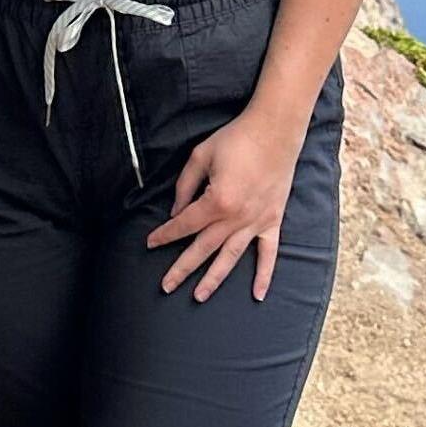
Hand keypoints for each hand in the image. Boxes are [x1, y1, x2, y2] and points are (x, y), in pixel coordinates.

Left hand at [148, 108, 301, 302]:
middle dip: (182, 268)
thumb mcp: (200, 156)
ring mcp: (256, 221)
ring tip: (198, 297)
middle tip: (165, 286)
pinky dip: (264, 275)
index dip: (165, 234)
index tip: (150, 242)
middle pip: (203, 248)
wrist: (275, 130)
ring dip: (214, 279)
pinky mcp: (273, 220)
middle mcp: (236, 217)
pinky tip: (257, 295)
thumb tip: (177, 212)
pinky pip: (268, 253)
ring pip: (231, 257)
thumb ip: (185, 186)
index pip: (184, 224)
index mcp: (216, 200)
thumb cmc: (236, 139)